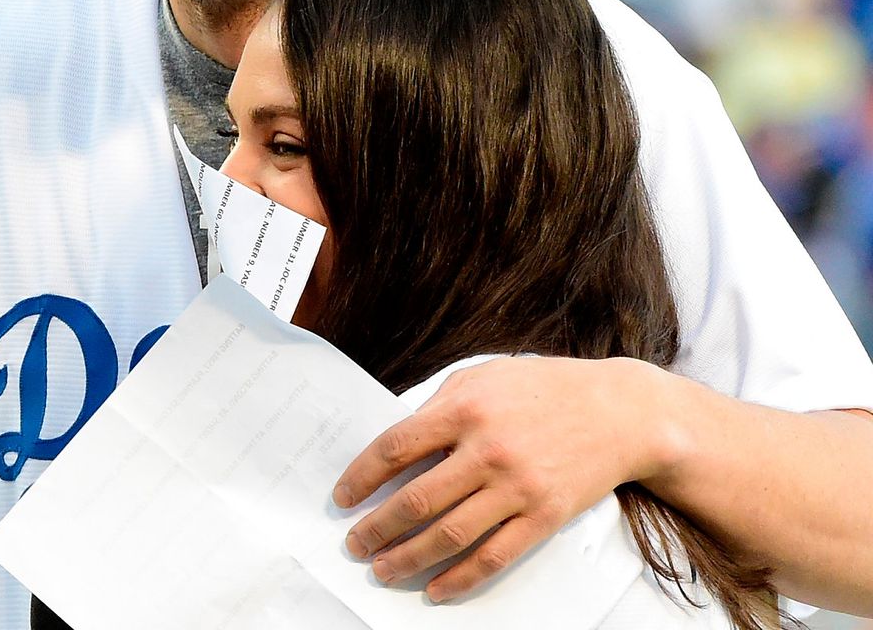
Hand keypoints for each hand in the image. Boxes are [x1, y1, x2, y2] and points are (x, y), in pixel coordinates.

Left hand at [333, 356, 677, 601]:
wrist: (620, 412)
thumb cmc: (546, 388)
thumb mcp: (486, 375)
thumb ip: (440, 404)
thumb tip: (397, 444)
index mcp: (466, 408)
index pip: (395, 448)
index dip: (361, 477)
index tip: (343, 497)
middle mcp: (487, 450)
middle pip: (415, 500)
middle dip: (376, 528)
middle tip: (354, 543)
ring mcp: (517, 487)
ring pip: (448, 536)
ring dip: (406, 559)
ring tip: (382, 569)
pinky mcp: (543, 516)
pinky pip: (493, 557)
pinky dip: (459, 579)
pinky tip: (435, 589)